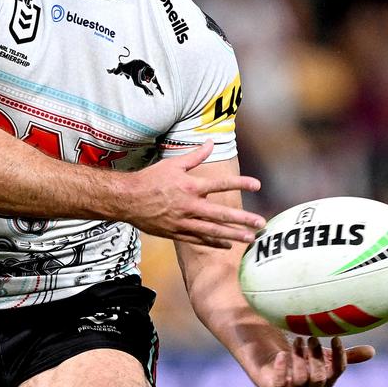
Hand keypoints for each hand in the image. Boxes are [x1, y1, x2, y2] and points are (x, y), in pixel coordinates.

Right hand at [126, 140, 264, 247]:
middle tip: (261, 223)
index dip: (241, 183)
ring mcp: (183, 222)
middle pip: (221, 214)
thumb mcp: (173, 164)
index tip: (258, 185)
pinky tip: (228, 245)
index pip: (221, 184)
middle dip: (243, 219)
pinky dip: (214, 243)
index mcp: (190, 186)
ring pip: (213, 231)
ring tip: (250, 238)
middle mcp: (189, 206)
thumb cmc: (150, 179)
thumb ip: (196, 156)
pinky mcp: (176, 233)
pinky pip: (199, 240)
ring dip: (234, 235)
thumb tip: (211, 141)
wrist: (127, 199)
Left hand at [256, 336, 375, 386]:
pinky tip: (281, 354)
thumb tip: (373, 352)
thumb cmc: (299, 358)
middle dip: (316, 357)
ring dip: (300, 359)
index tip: (335, 336)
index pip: (337, 372)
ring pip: (300, 380)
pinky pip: (279, 385)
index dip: (338, 356)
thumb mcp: (321, 353)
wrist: (268, 359)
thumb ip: (342, 355)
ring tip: (297, 340)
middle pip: (319, 378)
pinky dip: (281, 370)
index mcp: (325, 381)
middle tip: (311, 337)